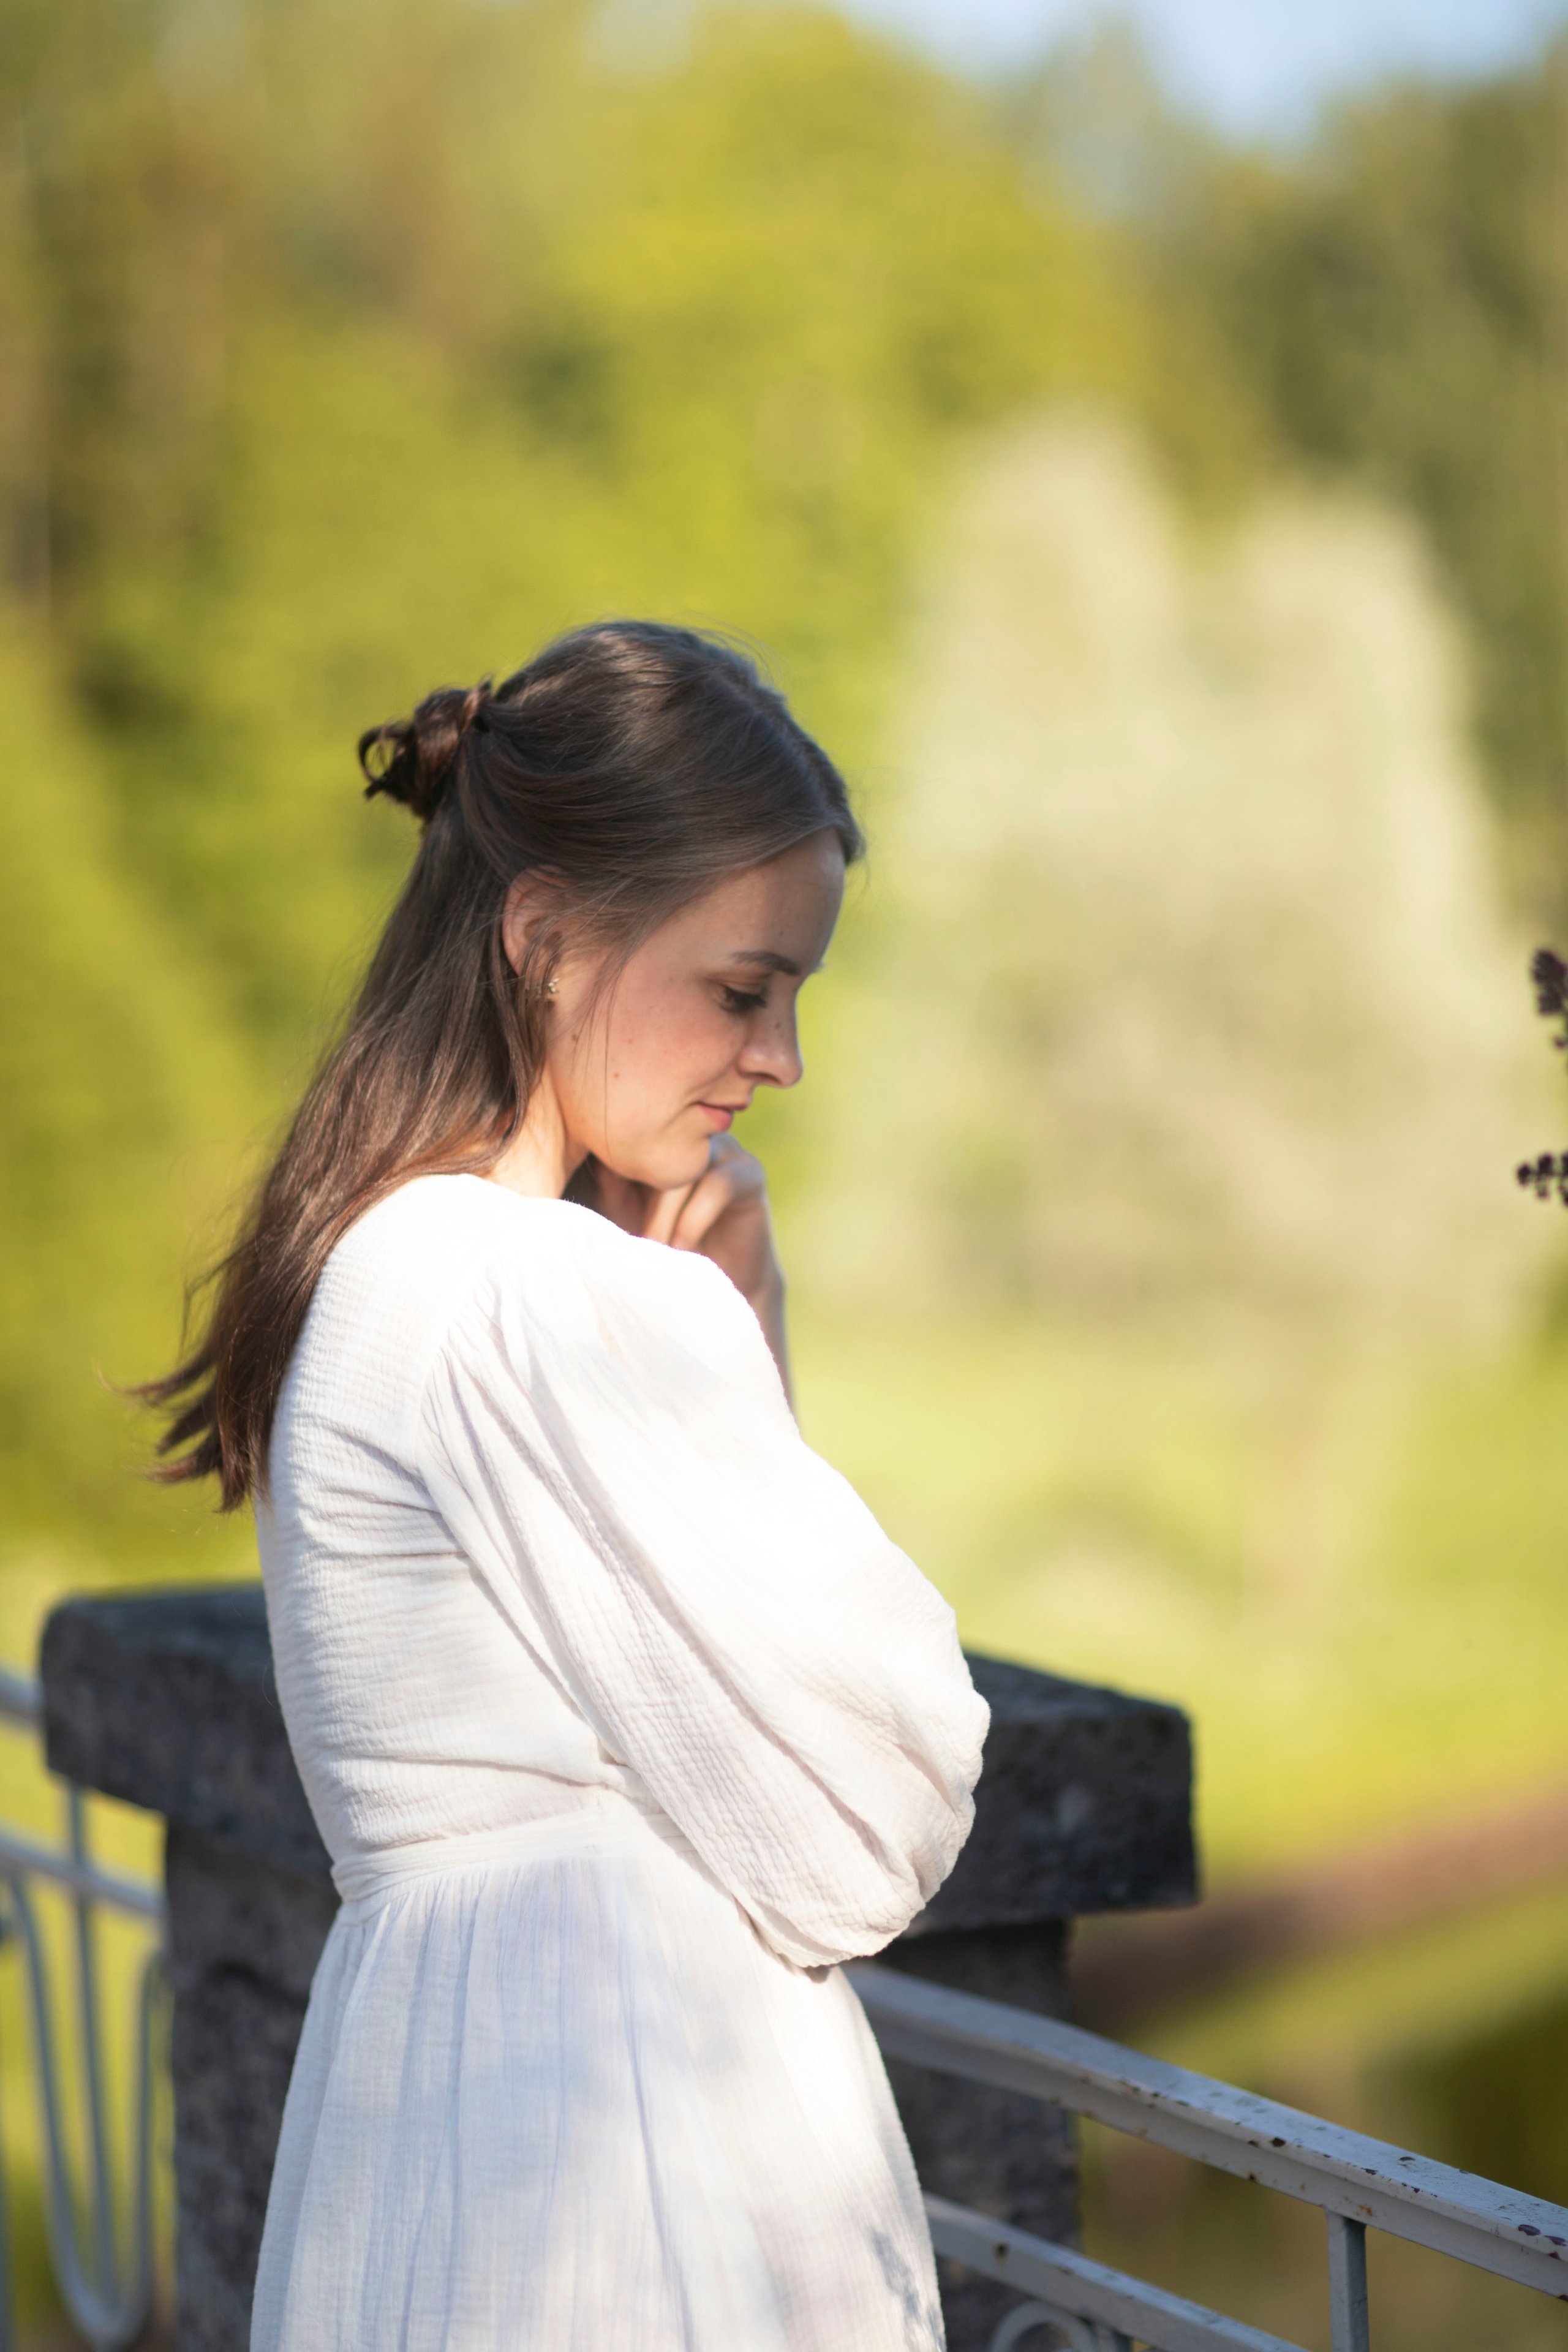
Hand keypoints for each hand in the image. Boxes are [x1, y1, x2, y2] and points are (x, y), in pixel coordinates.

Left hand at [576, 1137, 790, 1397]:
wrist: (721, 1279)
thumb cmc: (663, 1246)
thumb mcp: (624, 1215)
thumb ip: (604, 1186)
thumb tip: (564, 1165)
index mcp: (655, 1137)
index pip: (625, 1135)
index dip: (606, 1165)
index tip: (595, 1211)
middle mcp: (687, 1135)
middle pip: (653, 1149)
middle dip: (635, 1199)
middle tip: (629, 1240)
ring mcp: (721, 1148)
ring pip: (682, 1168)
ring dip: (662, 1215)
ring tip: (653, 1249)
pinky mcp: (749, 1173)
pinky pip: (716, 1183)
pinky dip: (692, 1220)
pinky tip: (682, 1248)